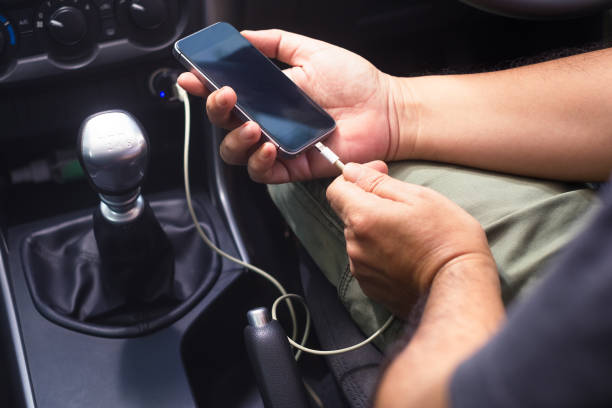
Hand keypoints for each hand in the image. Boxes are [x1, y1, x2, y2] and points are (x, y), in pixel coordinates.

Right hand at [178, 29, 405, 182]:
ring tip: (251, 125)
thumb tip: (241, 37)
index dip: (204, 86)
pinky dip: (258, 161)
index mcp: (266, 94)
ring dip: (234, 139)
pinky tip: (266, 145)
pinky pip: (262, 172)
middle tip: (227, 95)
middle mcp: (266, 120)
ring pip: (235, 152)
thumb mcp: (310, 51)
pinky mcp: (292, 167)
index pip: (226, 92)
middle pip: (223, 124)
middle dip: (215, 110)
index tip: (192, 75)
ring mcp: (277, 145)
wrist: (384, 109)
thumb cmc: (353, 81)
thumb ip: (275, 43)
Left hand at [326, 162, 493, 316]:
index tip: (378, 174)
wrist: (460, 285)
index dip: (354, 176)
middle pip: (349, 214)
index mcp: (362, 217)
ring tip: (409, 235)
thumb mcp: (418, 197)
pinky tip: (405, 255)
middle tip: (404, 207)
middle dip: (369, 204)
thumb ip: (377, 182)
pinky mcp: (369, 287)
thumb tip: (352, 171)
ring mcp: (360, 269)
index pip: (336, 189)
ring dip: (375, 230)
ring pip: (358, 238)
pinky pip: (366, 260)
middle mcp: (354, 245)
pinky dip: (380, 253)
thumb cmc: (446, 237)